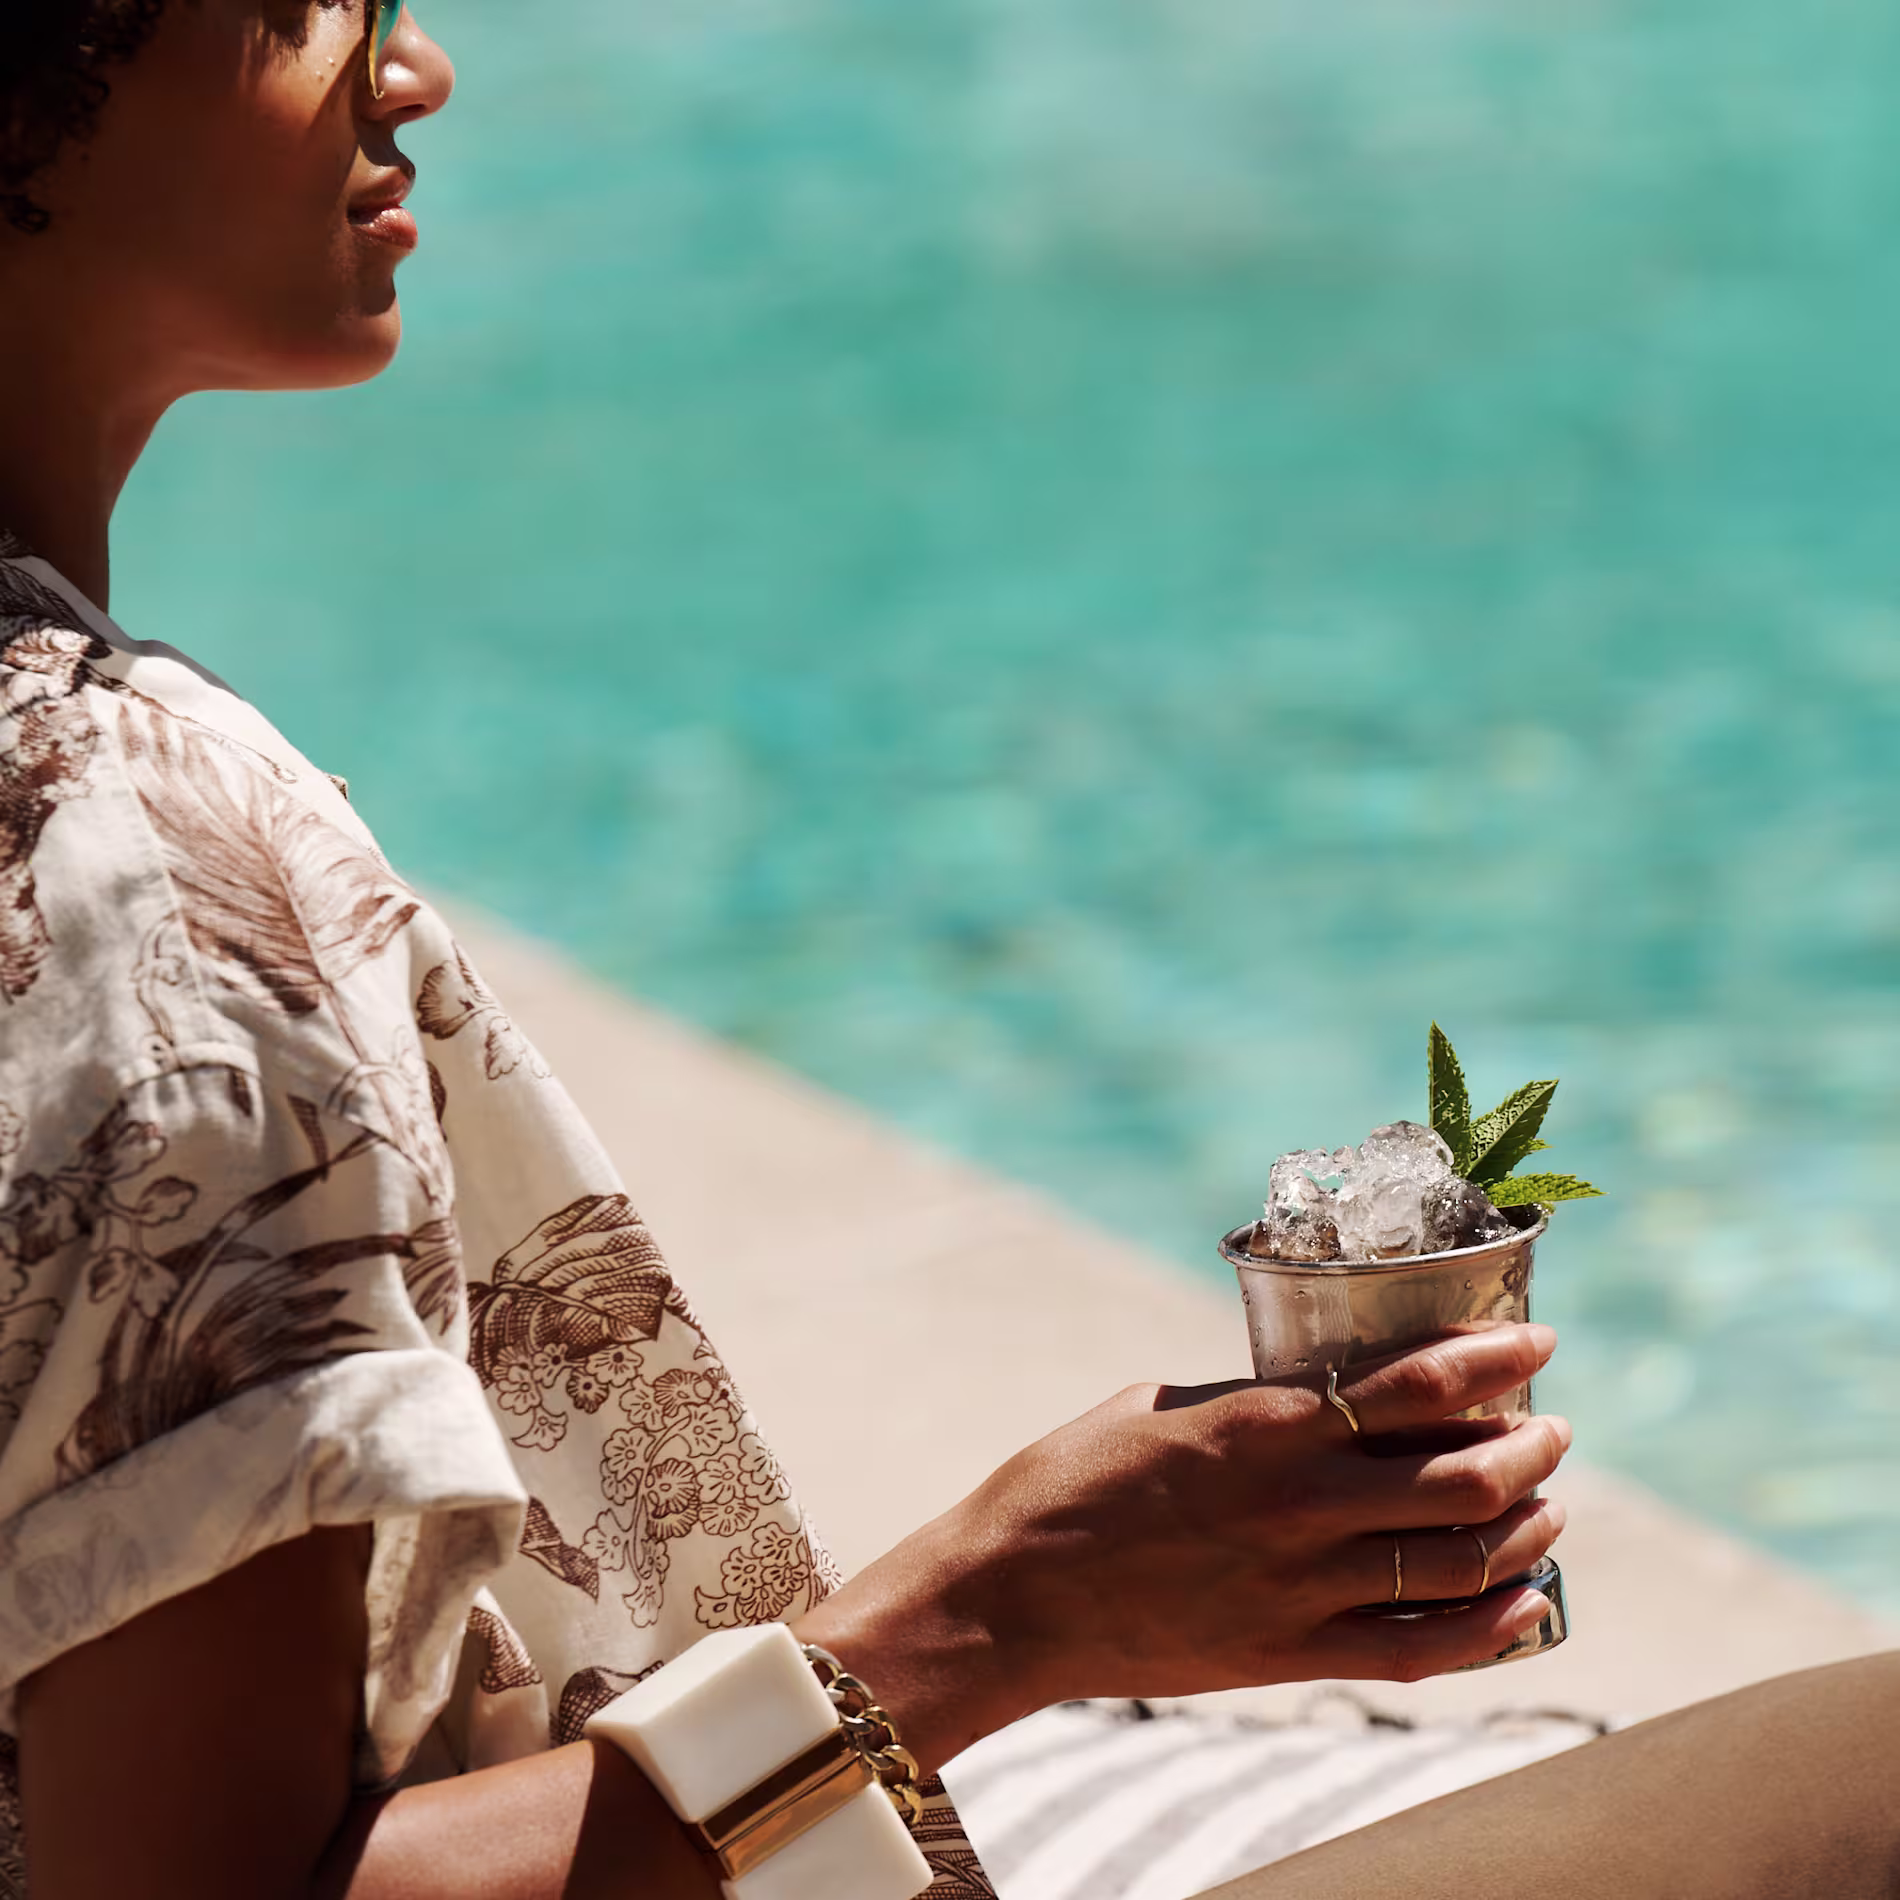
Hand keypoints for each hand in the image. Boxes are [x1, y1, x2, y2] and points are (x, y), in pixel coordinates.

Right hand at [796, 1324, 1568, 1772]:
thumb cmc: (1072, 1479)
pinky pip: (1424, 1650)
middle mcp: (1300, 1504)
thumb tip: (1327, 1393)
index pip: (1421, 1382)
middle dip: (1530, 1447)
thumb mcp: (1164, 1404)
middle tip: (1549, 1430)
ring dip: (1525, 1527)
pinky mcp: (1291, 1656)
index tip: (1538, 1345)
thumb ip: (1256, 1403)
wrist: (1012, 1595)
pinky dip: (1492, 1625)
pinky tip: (1526, 1602)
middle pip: (1465, 1477)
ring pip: (1461, 1561)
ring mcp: (1302, 1588)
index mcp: (1266, 1423)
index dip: (1497, 1359)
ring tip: (1545, 1504)